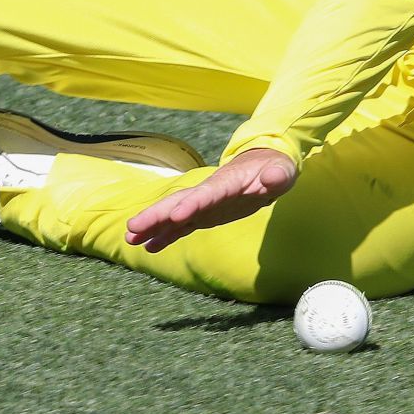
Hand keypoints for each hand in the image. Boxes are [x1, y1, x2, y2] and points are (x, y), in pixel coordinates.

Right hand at [123, 147, 296, 252]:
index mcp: (226, 182)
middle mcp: (208, 192)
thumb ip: (277, 175)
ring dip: (153, 227)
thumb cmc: (275, 168)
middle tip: (132, 229)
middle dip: (156, 215)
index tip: (174, 216)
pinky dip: (165, 235)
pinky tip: (149, 247)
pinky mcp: (204, 214)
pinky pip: (181, 226)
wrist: (266, 166)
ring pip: (173, 215)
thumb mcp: (282, 171)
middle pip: (178, 203)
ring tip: (130, 240)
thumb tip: (274, 178)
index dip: (191, 204)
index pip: (206, 194)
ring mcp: (203, 204)